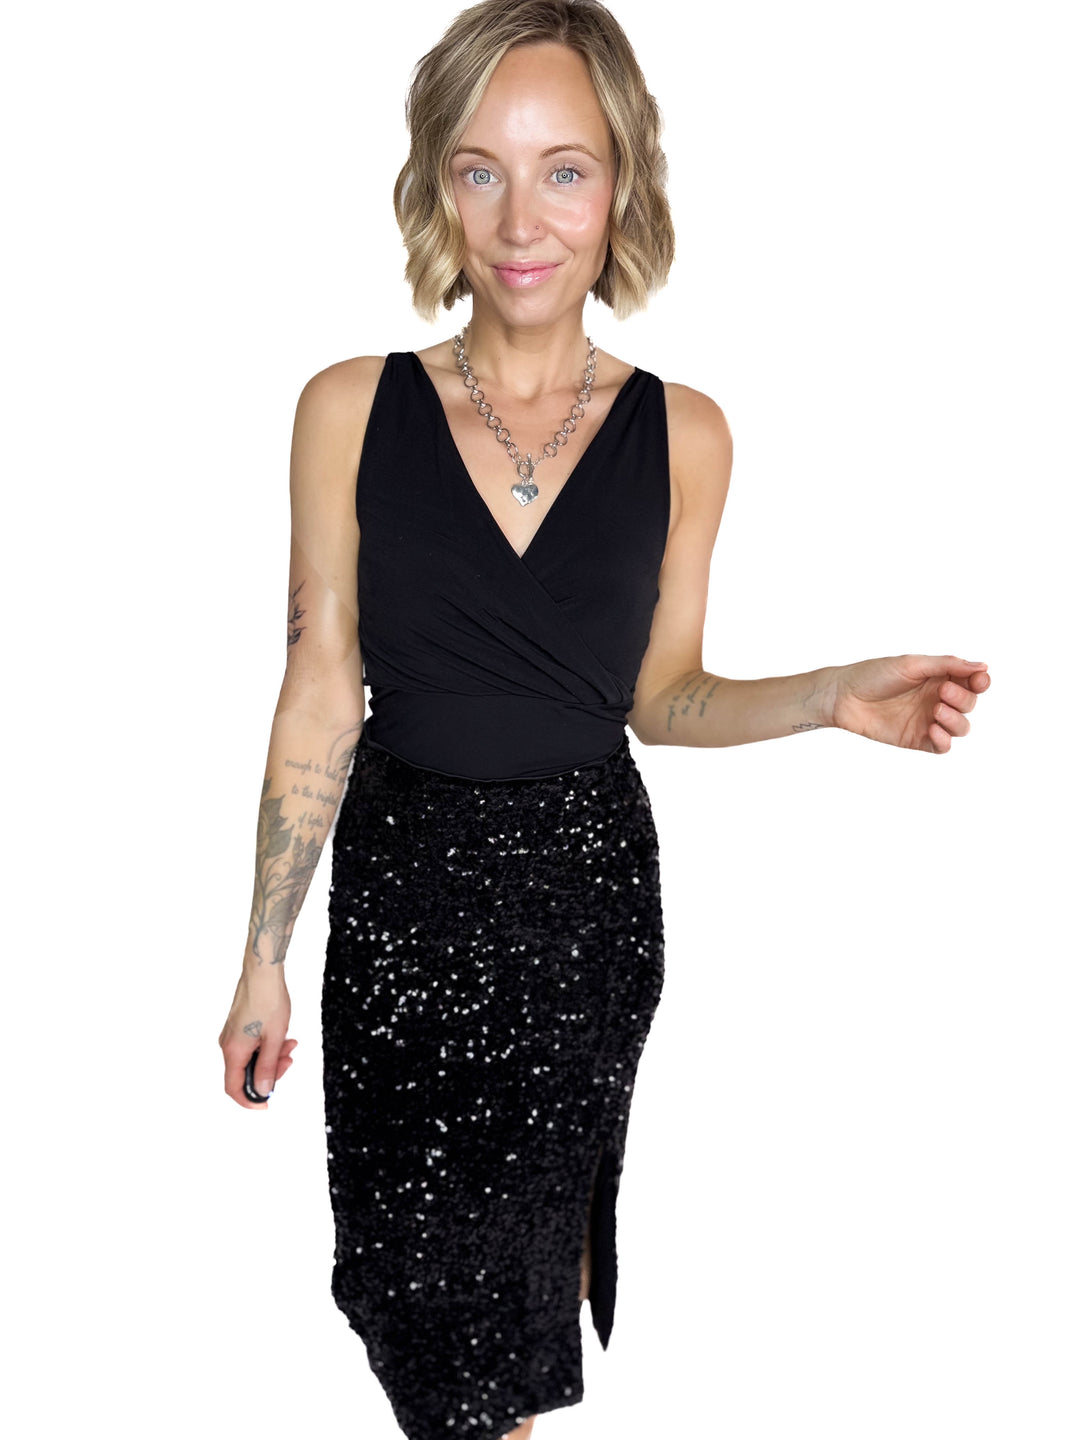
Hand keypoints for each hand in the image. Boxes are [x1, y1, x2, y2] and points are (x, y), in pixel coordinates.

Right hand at [219, 969, 296, 1108]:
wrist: (263, 971)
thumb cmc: (269, 1001)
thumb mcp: (274, 1039)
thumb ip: (268, 1068)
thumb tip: (263, 1092)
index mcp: (233, 1051)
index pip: (234, 1088)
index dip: (249, 1100)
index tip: (266, 1104)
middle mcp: (227, 1044)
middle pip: (245, 1073)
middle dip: (269, 1072)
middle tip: (289, 1061)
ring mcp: (232, 1035)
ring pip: (251, 1058)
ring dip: (272, 1057)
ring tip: (290, 1045)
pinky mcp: (238, 1026)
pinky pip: (251, 1045)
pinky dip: (267, 1046)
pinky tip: (283, 1037)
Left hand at [824, 654, 990, 753]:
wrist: (843, 696)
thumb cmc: (873, 674)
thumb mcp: (912, 664)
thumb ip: (947, 665)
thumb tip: (982, 666)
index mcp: (939, 677)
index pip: (972, 682)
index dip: (981, 682)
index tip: (979, 680)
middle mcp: (937, 699)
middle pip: (969, 704)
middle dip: (963, 699)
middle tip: (941, 692)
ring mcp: (928, 721)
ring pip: (961, 727)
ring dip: (956, 720)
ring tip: (936, 710)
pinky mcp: (917, 740)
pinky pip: (942, 747)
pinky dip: (944, 741)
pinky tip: (934, 731)